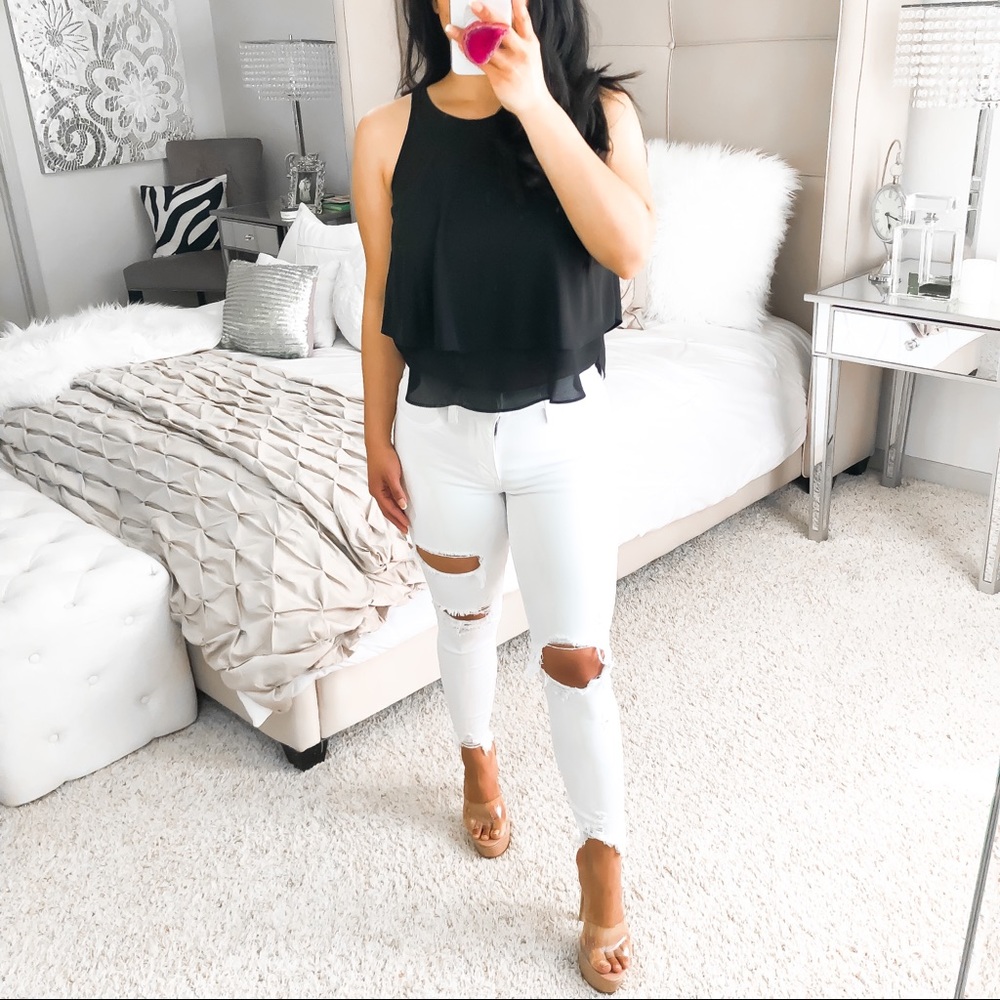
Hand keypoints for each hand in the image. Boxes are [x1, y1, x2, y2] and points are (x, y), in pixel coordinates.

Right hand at [366, 442, 409, 534]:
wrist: (378, 445)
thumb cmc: (384, 458)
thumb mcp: (392, 475)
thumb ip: (397, 491)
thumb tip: (403, 506)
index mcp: (377, 492)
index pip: (389, 510)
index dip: (398, 519)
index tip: (407, 527)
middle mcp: (376, 491)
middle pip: (387, 510)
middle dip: (396, 521)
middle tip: (405, 530)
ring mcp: (378, 487)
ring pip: (386, 505)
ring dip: (395, 514)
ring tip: (402, 522)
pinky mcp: (381, 483)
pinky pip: (387, 499)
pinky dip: (393, 506)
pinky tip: (398, 507)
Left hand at [447, 0, 551, 118]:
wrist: (533, 105)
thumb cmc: (530, 77)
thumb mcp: (532, 53)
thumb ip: (521, 35)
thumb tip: (511, 16)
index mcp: (530, 43)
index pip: (523, 19)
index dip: (517, 5)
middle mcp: (521, 52)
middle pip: (502, 29)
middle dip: (487, 15)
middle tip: (474, 4)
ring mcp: (509, 65)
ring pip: (486, 46)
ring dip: (467, 36)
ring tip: (452, 29)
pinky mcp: (499, 78)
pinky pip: (480, 62)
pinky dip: (468, 52)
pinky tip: (460, 45)